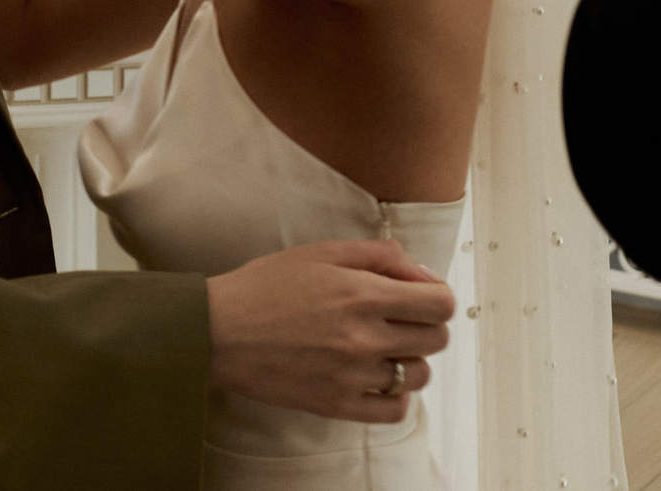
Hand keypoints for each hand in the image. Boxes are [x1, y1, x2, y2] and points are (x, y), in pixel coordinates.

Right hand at [204, 240, 456, 423]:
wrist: (220, 331)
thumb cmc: (266, 285)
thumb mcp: (324, 251)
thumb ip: (382, 256)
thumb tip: (424, 274)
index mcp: (362, 293)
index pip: (440, 304)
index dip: (438, 296)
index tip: (422, 296)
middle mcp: (364, 337)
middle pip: (436, 339)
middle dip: (426, 324)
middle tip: (400, 318)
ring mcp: (352, 375)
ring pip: (419, 375)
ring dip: (411, 359)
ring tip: (384, 347)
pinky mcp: (337, 404)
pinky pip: (394, 409)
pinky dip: (395, 394)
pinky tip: (377, 377)